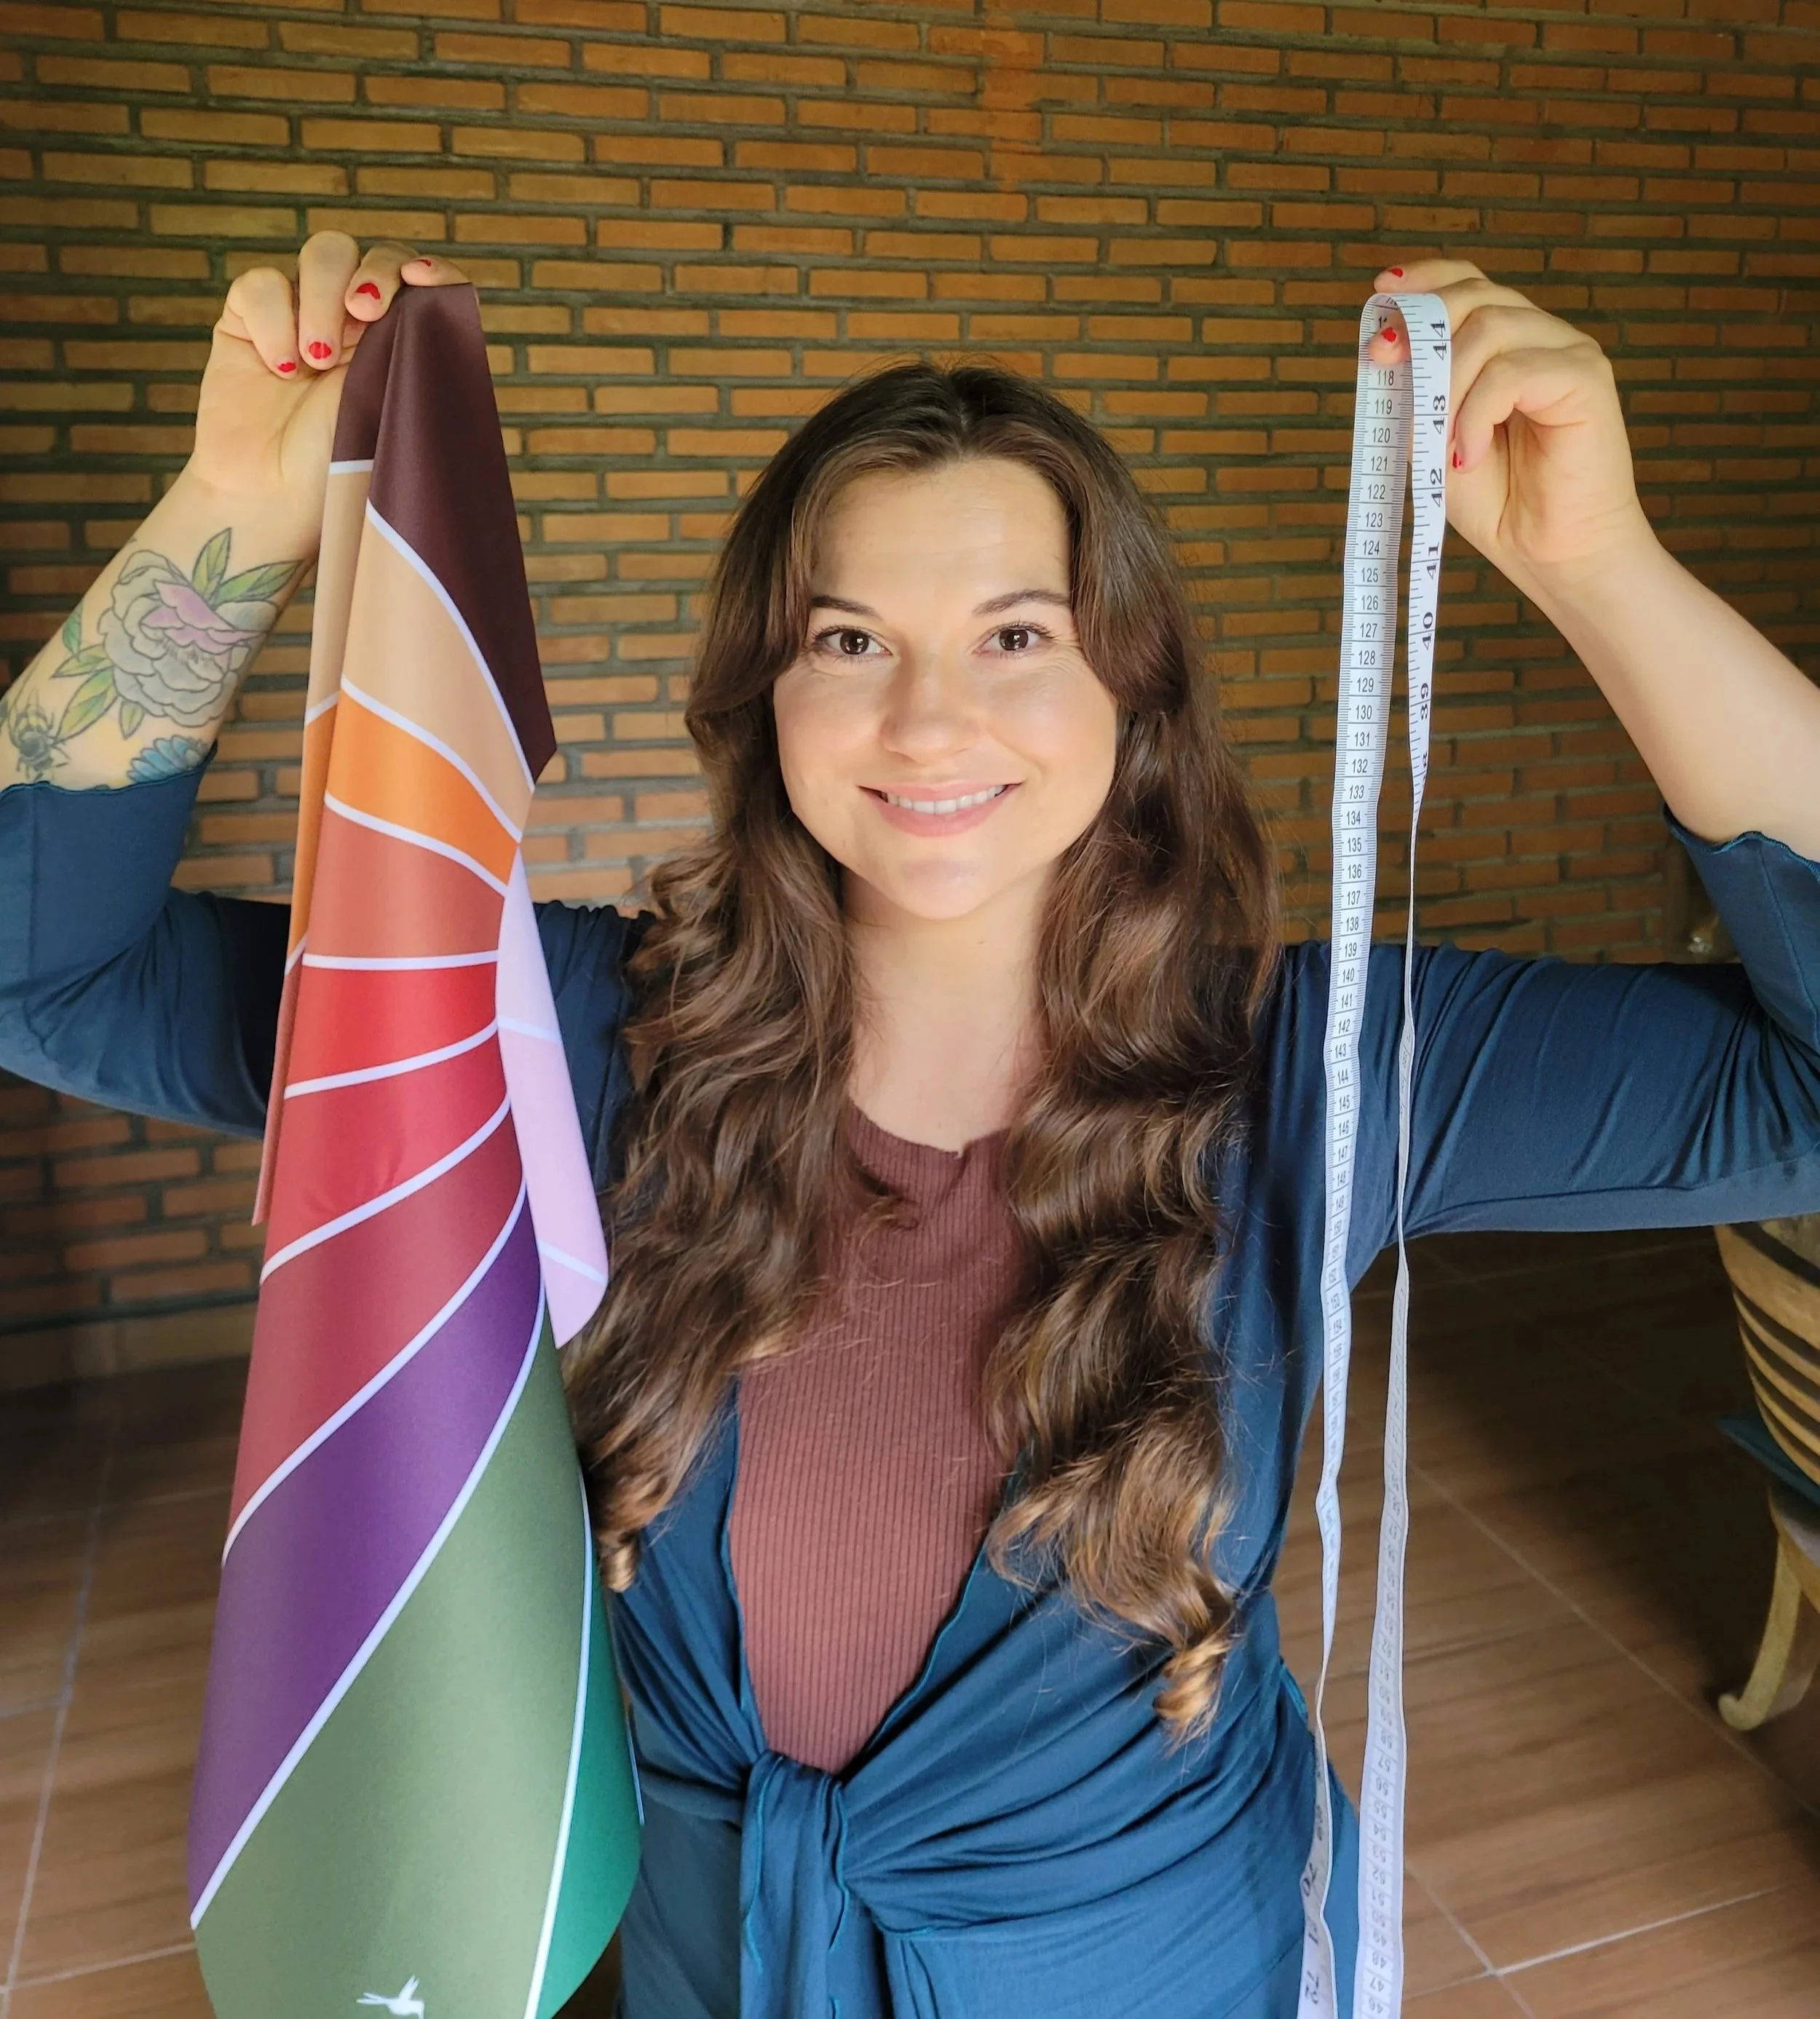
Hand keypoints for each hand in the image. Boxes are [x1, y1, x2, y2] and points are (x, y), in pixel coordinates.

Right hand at [186, 233, 469, 542]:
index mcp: (401, 343)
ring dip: (323, 296)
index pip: (421, 280)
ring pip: (323, 253)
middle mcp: (355, 323)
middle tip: (365, 313)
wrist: (271, 501)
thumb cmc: (340, 474)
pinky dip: (272, 320)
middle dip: (373, 272)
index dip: (427, 266)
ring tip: (317, 359)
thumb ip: (416, 357)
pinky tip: (279, 369)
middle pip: (372, 253)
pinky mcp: (248, 320)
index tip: (423, 280)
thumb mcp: (393, 413)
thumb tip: (435, 300)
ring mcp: (302, 315)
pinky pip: (261, 284)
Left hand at [1365, 258, 1657, 594]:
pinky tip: (1468, 456)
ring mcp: (1568, 352)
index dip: (1426, 278)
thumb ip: (1418, 396)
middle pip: (1476, 295)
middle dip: (1421, 326)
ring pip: (1490, 327)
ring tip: (1442, 447)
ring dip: (1447, 386)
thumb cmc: (1500, 503)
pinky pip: (1512, 371)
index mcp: (1508, 346)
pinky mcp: (1586, 377)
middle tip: (1384, 362)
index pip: (1470, 284)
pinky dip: (1476, 413)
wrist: (1552, 554)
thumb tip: (1384, 349)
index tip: (1381, 292)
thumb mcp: (1436, 441)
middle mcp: (1542, 338)